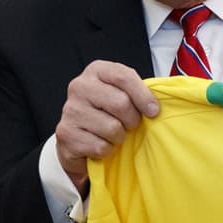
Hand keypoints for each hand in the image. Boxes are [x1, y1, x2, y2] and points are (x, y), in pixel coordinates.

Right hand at [55, 61, 159, 189]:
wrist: (76, 137)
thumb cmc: (106, 113)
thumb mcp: (121, 94)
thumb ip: (137, 93)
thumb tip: (156, 108)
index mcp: (96, 71)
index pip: (124, 77)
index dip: (143, 96)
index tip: (154, 112)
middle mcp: (79, 86)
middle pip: (120, 103)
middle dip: (132, 120)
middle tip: (129, 125)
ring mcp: (70, 110)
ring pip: (112, 128)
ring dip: (118, 138)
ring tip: (111, 135)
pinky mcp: (66, 133)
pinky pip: (100, 146)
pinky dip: (106, 151)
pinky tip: (99, 144)